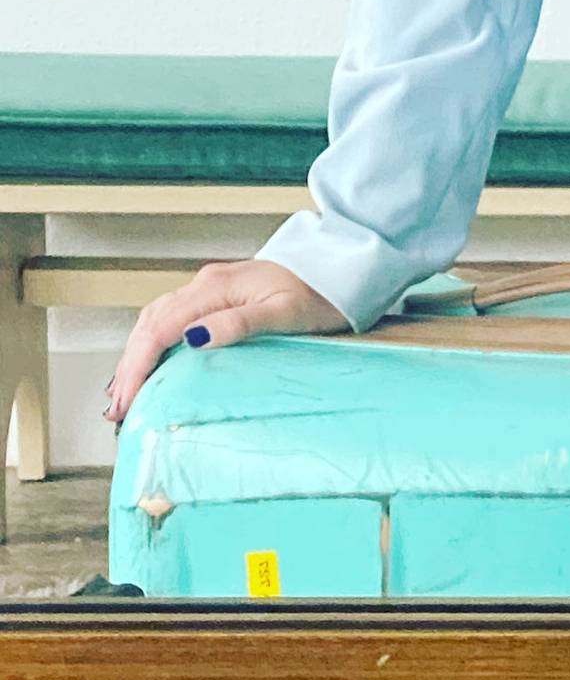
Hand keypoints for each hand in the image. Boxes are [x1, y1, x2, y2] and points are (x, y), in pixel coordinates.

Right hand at [100, 260, 350, 425]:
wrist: (339, 272)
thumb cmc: (319, 295)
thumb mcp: (284, 313)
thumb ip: (240, 323)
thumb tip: (193, 337)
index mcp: (216, 286)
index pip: (161, 327)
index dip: (139, 365)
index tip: (128, 399)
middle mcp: (206, 283)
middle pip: (151, 323)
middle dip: (130, 365)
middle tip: (119, 407)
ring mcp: (211, 287)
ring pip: (157, 319)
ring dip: (137, 354)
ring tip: (126, 392)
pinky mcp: (218, 295)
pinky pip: (171, 318)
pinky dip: (153, 342)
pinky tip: (150, 362)